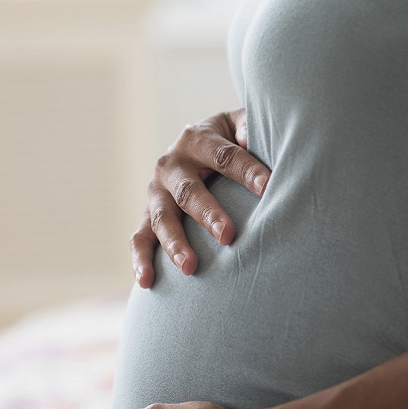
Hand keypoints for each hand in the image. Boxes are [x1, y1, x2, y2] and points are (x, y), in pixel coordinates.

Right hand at [131, 108, 270, 287]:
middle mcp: (171, 164)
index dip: (246, 171)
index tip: (268, 188)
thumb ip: (252, 129)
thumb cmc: (233, 141)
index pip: (224, 156)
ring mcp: (156, 191)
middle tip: (228, 235)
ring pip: (161, 218)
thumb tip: (257, 141)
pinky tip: (147, 281)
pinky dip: (140, 260)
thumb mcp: (242, 127)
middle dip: (208, 214)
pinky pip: (139, 238)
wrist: (199, 146)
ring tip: (190, 267)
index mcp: (197, 138)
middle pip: (188, 191)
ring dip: (175, 243)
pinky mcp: (148, 215)